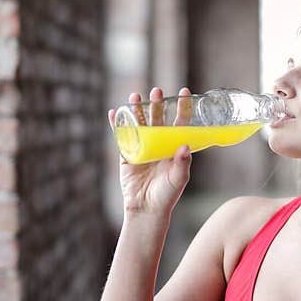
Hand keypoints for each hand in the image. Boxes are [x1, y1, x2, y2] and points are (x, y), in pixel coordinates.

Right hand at [108, 87, 193, 216]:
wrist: (145, 209)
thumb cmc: (166, 195)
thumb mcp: (178, 179)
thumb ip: (182, 163)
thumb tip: (185, 146)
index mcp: (174, 147)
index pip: (180, 122)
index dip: (182, 108)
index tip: (184, 92)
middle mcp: (159, 144)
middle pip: (158, 119)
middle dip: (157, 104)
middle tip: (157, 91)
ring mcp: (142, 147)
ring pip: (139, 123)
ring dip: (137, 110)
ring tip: (135, 96)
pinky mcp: (127, 154)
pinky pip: (121, 136)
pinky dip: (117, 124)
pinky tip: (114, 112)